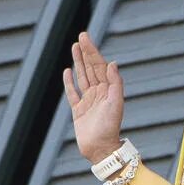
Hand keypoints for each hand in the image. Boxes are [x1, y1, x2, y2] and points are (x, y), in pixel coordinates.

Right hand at [63, 32, 123, 164]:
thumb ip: (115, 83)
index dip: (92, 51)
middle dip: (86, 52)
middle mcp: (99, 93)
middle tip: (81, 36)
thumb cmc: (110, 127)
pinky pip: (73, 93)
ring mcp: (88, 100)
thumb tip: (112, 63)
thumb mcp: (116, 103)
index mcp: (108, 89)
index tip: (85, 38)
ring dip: (79, 62)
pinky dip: (70, 82)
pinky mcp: (79, 110)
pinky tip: (68, 71)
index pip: (99, 65)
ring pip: (82, 77)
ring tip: (75, 48)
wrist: (100, 148)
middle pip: (91, 68)